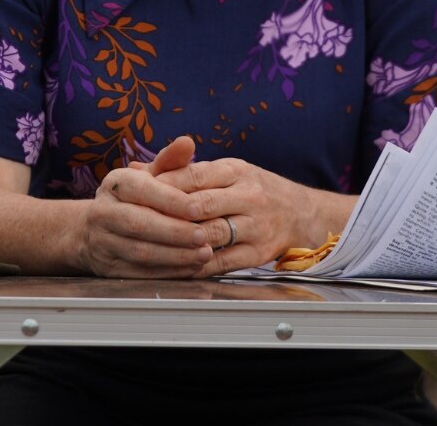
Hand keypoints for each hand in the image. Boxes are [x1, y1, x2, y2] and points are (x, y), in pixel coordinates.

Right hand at [78, 136, 215, 277]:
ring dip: (175, 256)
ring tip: (204, 254)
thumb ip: (170, 161)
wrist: (94, 230)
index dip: (171, 201)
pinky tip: (191, 268)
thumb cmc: (134, 198)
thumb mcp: (148, 175)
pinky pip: (140, 273)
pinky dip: (168, 273)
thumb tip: (188, 142)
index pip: (142, 190)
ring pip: (140, 252)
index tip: (198, 209)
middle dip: (175, 232)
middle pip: (139, 224)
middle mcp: (104, 212)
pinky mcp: (109, 268)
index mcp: (116, 184)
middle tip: (204, 235)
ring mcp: (104, 242)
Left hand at [151, 157, 330, 277]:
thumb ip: (181, 171)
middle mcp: (249, 196)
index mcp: (236, 171)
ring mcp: (255, 226)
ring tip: (151, 245)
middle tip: (138, 222)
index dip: (163, 186)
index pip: (193, 176)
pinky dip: (195, 265)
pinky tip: (174, 265)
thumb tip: (136, 170)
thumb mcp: (224, 172)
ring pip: (210, 234)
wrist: (300, 214)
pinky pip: (221, 262)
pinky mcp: (257, 253)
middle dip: (167, 214)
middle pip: (200, 205)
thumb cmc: (252, 190)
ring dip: (179, 241)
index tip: (137, 194)